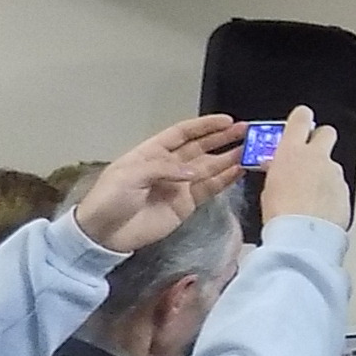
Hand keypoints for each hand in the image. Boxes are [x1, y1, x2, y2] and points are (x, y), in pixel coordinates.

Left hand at [72, 114, 245, 250]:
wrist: (103, 235)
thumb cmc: (110, 199)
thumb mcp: (131, 175)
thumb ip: (164, 168)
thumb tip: (195, 171)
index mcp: (152, 153)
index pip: (182, 134)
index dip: (204, 126)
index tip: (227, 120)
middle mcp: (169, 166)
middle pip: (200, 148)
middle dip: (223, 139)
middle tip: (247, 132)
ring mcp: (180, 185)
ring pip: (210, 167)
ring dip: (230, 157)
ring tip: (251, 149)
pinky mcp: (187, 204)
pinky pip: (210, 188)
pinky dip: (226, 179)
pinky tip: (240, 170)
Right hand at [259, 107, 351, 228]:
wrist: (304, 235)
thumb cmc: (281, 213)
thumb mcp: (268, 186)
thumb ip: (277, 169)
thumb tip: (277, 166)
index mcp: (292, 151)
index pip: (301, 118)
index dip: (301, 118)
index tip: (301, 120)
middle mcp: (318, 157)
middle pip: (327, 132)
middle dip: (320, 138)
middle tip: (311, 152)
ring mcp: (334, 173)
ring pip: (333, 164)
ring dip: (325, 173)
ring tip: (311, 193)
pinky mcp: (346, 190)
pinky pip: (338, 186)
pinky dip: (331, 192)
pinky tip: (320, 206)